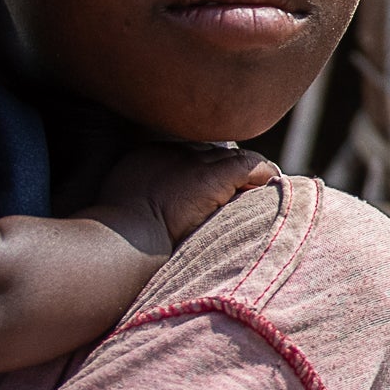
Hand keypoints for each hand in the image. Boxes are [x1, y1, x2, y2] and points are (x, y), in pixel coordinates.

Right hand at [101, 142, 277, 245]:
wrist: (125, 237)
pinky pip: (251, 167)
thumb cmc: (117, 231)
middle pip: (213, 152)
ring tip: (260, 187)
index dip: (204, 168)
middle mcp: (175, 152)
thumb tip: (159, 201)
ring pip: (235, 157)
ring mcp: (196, 162)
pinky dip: (263, 174)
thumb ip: (142, 191)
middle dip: (227, 170)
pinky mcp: (215, 177)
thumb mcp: (122, 199)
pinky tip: (272, 182)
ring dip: (248, 173)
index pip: (189, 153)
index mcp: (151, 155)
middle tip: (242, 187)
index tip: (213, 185)